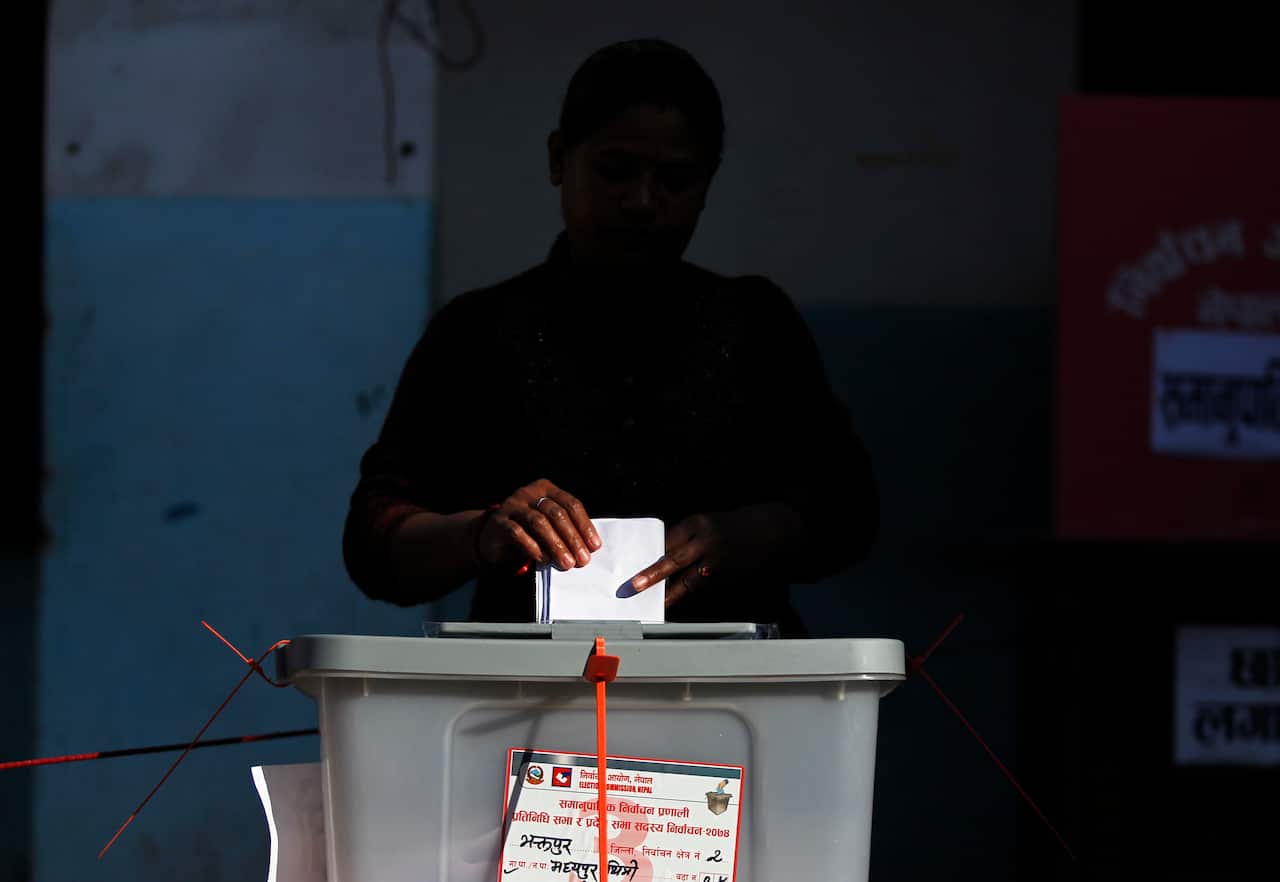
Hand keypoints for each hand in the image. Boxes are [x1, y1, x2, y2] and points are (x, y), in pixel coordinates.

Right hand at [473, 479, 601, 572]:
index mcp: (546, 490)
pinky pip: (518, 533)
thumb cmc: (527, 531)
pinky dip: (533, 547)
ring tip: (566, 563)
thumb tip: (587, 549)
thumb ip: (565, 531)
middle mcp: (529, 493)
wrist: (491, 536)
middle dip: (572, 538)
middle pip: (556, 513)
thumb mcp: (548, 527)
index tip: (594, 547)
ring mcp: (513, 505)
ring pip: (539, 522)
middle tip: (582, 560)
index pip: (571, 504)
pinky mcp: (499, 520)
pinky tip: (543, 560)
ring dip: (556, 545)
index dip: (584, 526)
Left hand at [628, 504, 803, 607]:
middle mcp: (706, 540)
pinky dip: (688, 593)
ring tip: (657, 602)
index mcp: (698, 522)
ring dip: (671, 592)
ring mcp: (717, 559)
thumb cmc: (731, 527)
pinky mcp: (727, 575)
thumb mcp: (708, 523)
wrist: (768, 531)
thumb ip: (687, 538)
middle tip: (634, 585)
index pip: (668, 541)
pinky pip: (702, 585)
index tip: (636, 565)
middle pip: (673, 559)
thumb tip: (664, 555)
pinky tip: (677, 598)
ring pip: (689, 579)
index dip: (652, 556)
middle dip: (653, 574)